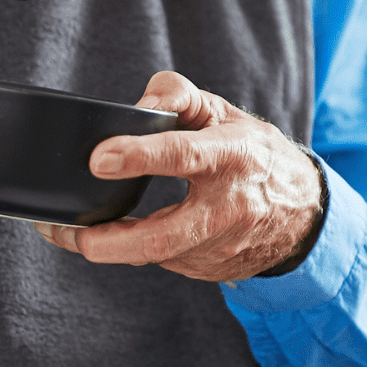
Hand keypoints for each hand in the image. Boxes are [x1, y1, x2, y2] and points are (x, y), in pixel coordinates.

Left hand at [33, 71, 323, 280]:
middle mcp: (226, 209)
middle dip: (108, 240)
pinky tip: (107, 235)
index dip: (139, 157)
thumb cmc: (252, 153)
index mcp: (231, 157)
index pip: (183, 155)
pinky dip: (129, 250)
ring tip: (62, 229)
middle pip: (161, 238)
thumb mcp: (222, 113)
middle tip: (63, 228)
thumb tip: (136, 107)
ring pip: (152, 255)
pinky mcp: (208, 270)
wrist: (303, 212)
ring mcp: (218, 248)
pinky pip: (160, 262)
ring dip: (104, 245)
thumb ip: (176, 97)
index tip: (99, 159)